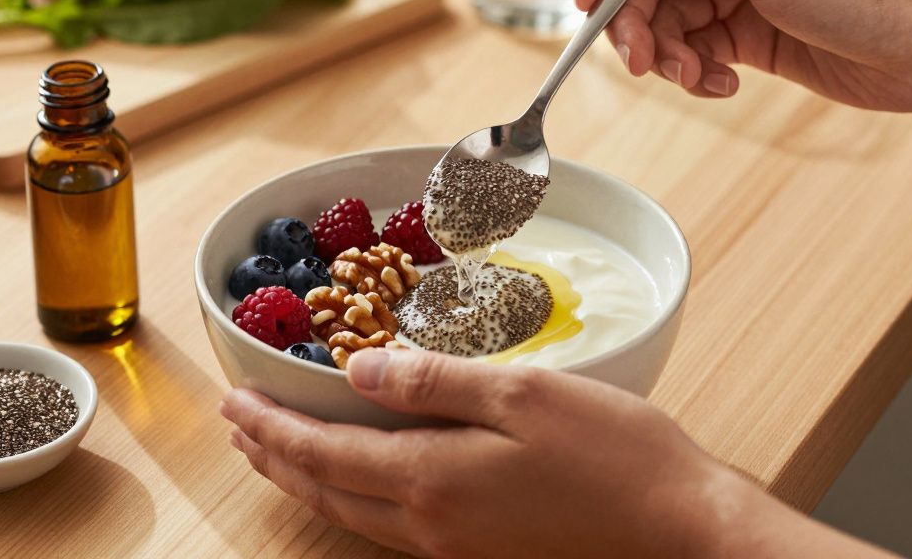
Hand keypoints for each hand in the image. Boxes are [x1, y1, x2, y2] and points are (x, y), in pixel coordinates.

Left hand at [220, 348, 890, 557]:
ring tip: (276, 452)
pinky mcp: (482, 550)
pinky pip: (388, 526)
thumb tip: (361, 371)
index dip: (271, 426)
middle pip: (325, 490)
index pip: (323, 451)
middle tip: (236, 427)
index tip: (232, 400)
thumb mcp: (524, 393)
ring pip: (352, 513)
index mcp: (433, 479)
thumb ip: (435, 383)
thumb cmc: (614, 452)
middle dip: (273, 456)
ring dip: (305, 479)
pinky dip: (350, 497)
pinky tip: (357, 481)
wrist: (679, 525)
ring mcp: (456, 544)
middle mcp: (431, 523)